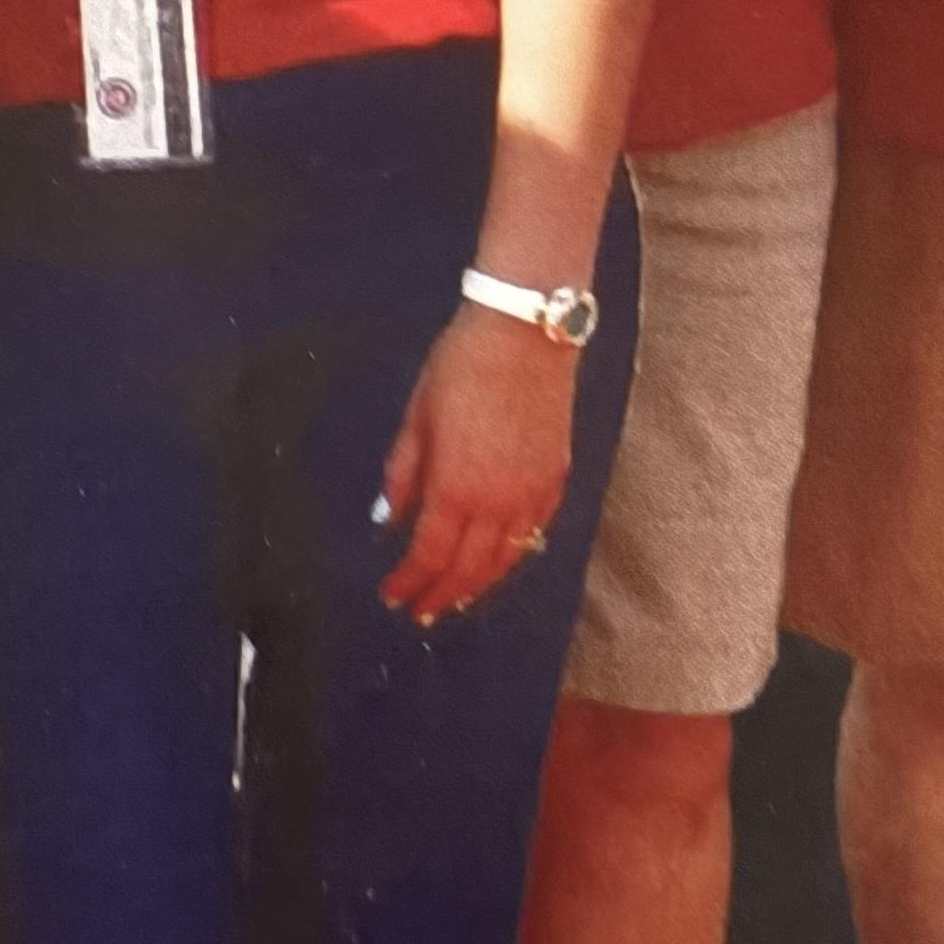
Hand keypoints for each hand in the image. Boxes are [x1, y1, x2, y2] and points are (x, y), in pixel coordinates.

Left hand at [376, 307, 579, 622]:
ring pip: (505, 560)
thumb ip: (403, 475)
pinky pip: (533, 534)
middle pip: (468, 569)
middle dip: (441, 595)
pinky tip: (498, 561)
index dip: (409, 583)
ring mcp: (533, 494)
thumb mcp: (417, 417)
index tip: (392, 596)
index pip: (429, 556)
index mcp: (455, 488)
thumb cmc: (462, 366)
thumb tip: (387, 521)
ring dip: (477, 586)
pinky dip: (512, 556)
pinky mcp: (557, 480)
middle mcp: (498, 503)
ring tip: (455, 598)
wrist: (526, 332)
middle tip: (420, 611)